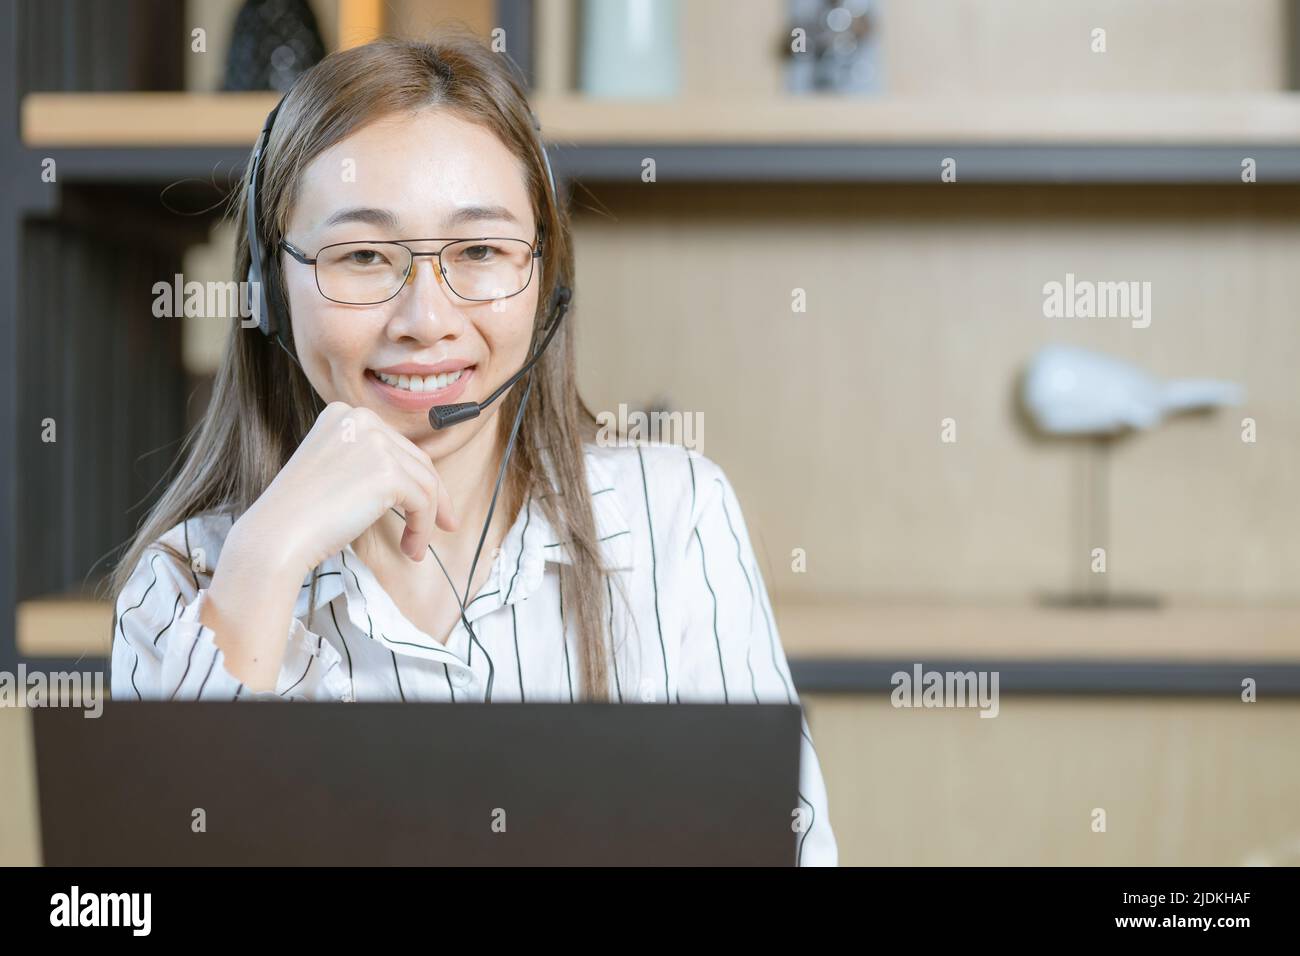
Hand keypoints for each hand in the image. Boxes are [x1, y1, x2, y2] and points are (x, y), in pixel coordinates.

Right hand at [237, 401, 459, 576]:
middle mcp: (361, 419)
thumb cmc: (301, 514)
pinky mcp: (387, 471)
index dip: (417, 477)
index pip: (396, 445)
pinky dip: (422, 528)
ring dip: (426, 520)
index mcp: (344, 413)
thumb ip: (368, 461)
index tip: (429, 505)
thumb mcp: (335, 469)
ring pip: (426, 483)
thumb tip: (419, 479)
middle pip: (417, 460)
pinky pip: (423, 502)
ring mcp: (375, 442)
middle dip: (434, 497)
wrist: (276, 536)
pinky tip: (410, 548)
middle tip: (442, 526)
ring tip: (414, 548)